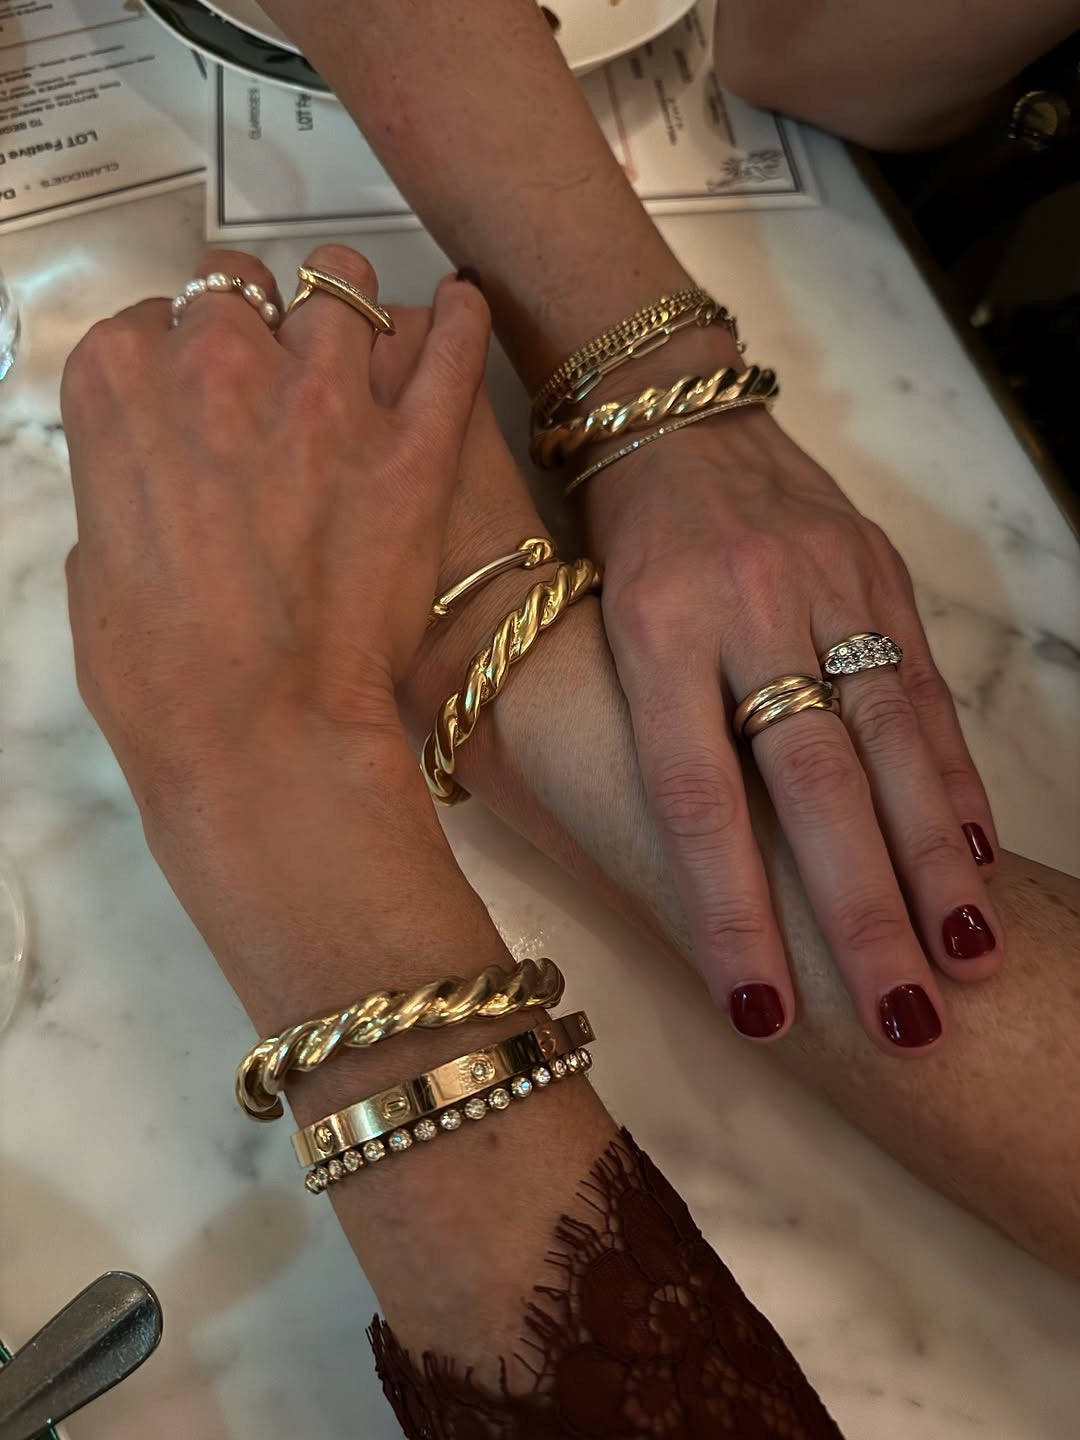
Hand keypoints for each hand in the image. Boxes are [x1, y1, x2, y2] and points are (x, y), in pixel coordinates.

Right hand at [61, 245, 490, 999]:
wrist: (263, 738)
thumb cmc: (158, 679)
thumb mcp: (97, 565)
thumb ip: (127, 484)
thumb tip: (160, 467)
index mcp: (121, 385)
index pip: (153, 317)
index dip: (180, 352)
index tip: (199, 391)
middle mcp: (220, 363)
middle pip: (241, 284)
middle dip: (253, 321)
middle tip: (271, 377)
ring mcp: (327, 396)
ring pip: (342, 284)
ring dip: (342, 312)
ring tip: (355, 355)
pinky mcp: (416, 444)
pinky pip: (449, 342)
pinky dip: (457, 319)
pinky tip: (458, 311)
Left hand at [584, 392, 1003, 1054]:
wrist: (669, 408)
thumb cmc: (617, 547)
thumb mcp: (596, 631)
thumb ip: (650, 737)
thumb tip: (699, 877)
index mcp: (652, 632)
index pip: (694, 796)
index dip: (729, 909)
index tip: (760, 1010)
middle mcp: (747, 606)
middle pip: (811, 782)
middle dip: (859, 912)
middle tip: (899, 1021)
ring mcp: (826, 584)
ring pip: (892, 740)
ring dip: (934, 860)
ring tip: (967, 958)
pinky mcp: (878, 571)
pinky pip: (924, 689)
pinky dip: (953, 780)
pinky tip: (976, 856)